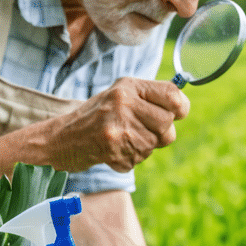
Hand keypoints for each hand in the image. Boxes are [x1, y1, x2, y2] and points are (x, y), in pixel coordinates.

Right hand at [46, 77, 189, 172]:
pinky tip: (115, 149)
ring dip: (144, 145)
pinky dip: (132, 157)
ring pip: (155, 142)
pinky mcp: (115, 150)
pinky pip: (141, 157)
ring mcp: (119, 128)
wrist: (63, 138)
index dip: (181, 107)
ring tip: (124, 138)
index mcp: (128, 87)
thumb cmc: (98, 116)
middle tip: (143, 129)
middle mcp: (123, 104)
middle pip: (167, 122)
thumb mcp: (121, 95)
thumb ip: (150, 97)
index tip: (179, 112)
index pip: (172, 95)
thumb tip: (181, 106)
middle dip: (161, 131)